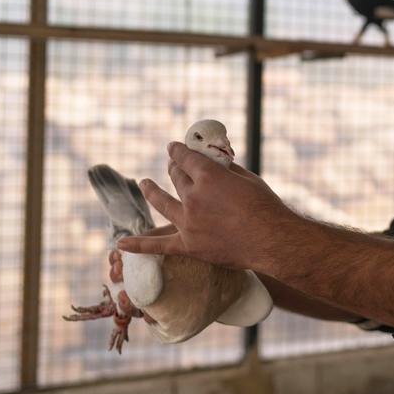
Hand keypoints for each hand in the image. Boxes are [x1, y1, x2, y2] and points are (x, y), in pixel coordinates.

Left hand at [116, 142, 297, 270]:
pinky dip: (139, 245)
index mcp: (208, 176)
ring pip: (162, 202)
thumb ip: (228, 170)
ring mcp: (188, 222)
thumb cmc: (266, 207)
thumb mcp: (249, 179)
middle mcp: (193, 197)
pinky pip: (159, 246)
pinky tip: (121, 244)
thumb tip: (217, 163)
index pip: (186, 157)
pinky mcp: (189, 245)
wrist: (272, 240)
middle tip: (172, 165)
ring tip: (144, 183)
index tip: (173, 147)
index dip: (178, 150)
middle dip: (173, 168)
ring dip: (151, 190)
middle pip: (176, 177)